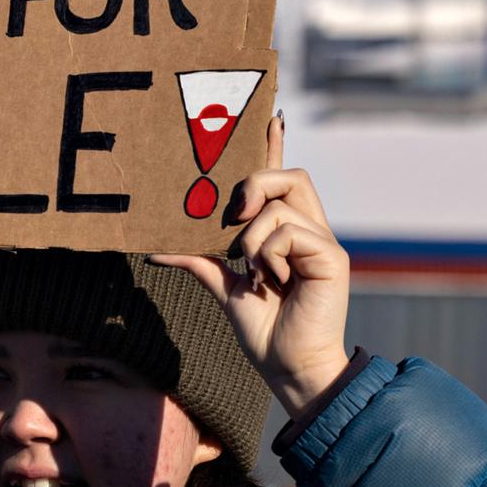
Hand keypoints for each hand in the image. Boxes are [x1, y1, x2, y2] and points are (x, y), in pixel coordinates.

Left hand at [152, 116, 351, 418]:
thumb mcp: (224, 288)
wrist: (288, 369)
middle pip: (290, 176)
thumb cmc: (264, 332)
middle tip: (233, 217)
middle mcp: (310, 231)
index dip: (275, 148)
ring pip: (283, 203)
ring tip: (253, 272)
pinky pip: (289, 231)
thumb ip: (200, 260)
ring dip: (252, 237)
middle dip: (255, 183)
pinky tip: (270, 281)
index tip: (268, 117)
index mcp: (289, 234)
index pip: (284, 181)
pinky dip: (268, 253)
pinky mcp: (332, 257)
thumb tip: (154, 247)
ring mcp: (323, 243)